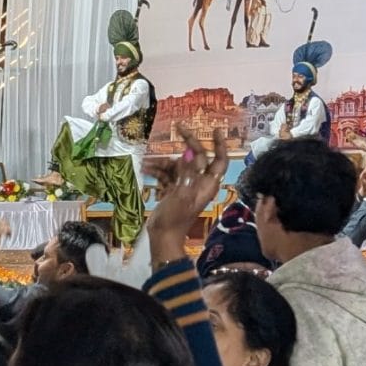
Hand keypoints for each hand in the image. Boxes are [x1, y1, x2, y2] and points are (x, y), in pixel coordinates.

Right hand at [143, 125, 227, 267]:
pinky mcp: (173, 190)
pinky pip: (167, 174)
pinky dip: (157, 171)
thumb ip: (187, 173)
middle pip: (198, 157)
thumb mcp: (181, 195)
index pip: (220, 160)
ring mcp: (185, 186)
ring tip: (147, 161)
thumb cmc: (175, 219)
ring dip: (163, 161)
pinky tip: (145, 169)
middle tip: (178, 128)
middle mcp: (199, 183)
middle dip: (189, 143)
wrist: (162, 238)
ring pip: (178, 165)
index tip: (215, 130)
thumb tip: (190, 153)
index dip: (220, 144)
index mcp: (207, 184)